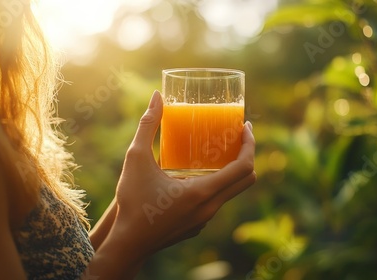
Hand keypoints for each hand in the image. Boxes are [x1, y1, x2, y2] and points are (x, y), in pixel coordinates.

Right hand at [114, 90, 255, 258]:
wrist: (127, 243)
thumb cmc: (132, 202)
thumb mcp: (136, 159)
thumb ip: (147, 125)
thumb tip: (156, 96)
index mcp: (203, 191)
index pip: (244, 167)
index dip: (250, 144)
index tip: (245, 128)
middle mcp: (210, 207)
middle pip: (246, 180)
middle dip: (247, 154)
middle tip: (237, 136)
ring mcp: (205, 220)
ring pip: (230, 192)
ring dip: (231, 170)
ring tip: (216, 151)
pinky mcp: (197, 226)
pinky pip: (216, 203)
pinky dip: (216, 185)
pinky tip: (196, 175)